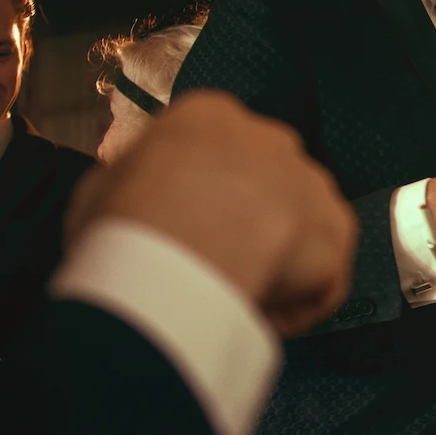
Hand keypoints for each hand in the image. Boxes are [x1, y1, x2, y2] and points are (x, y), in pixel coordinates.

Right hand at [69, 91, 357, 336]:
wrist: (175, 253)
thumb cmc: (127, 221)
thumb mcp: (99, 189)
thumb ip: (129, 184)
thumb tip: (132, 194)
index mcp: (210, 117)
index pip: (215, 152)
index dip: (200, 198)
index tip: (183, 232)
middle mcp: (270, 139)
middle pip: (263, 186)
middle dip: (246, 226)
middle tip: (215, 265)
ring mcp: (310, 182)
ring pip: (298, 228)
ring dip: (275, 263)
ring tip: (237, 296)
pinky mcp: (336, 230)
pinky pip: (323, 276)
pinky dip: (297, 305)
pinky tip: (260, 317)